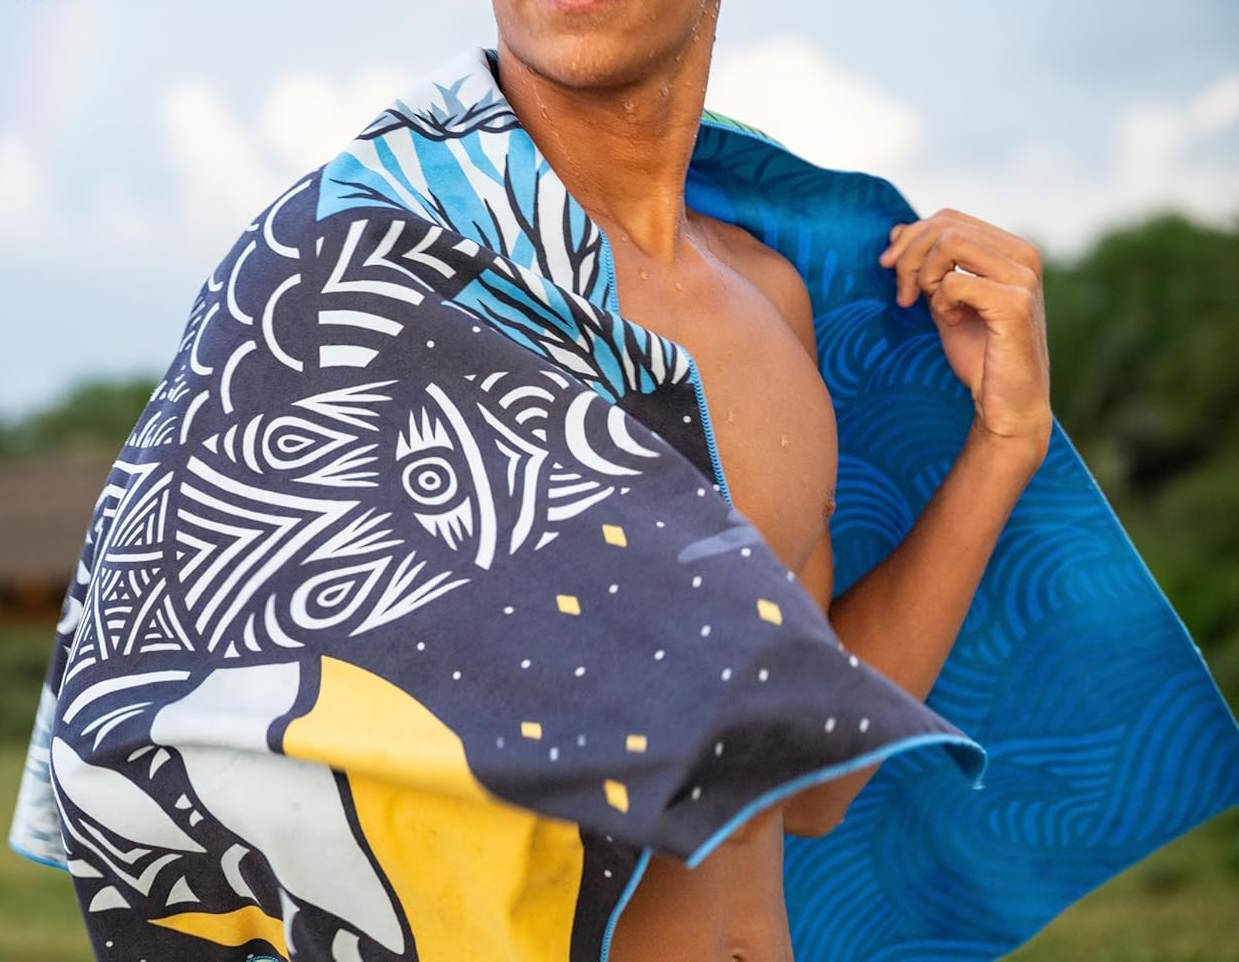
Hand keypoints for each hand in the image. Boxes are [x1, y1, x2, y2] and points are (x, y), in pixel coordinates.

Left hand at [879, 208, 1051, 468]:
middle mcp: (1023, 256)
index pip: (949, 218)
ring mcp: (1023, 277)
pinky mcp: (1015, 304)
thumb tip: (896, 230)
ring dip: (924, 276)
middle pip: (945, 225)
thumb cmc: (978, 355)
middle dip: (909, 257)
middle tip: (902, 296)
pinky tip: (952, 322)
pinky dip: (940, 303)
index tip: (888, 269)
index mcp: (1011, 249)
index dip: (910, 238)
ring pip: (949, 243)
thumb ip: (928, 266)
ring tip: (930, 307)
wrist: (1007, 404)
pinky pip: (954, 282)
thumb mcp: (945, 302)